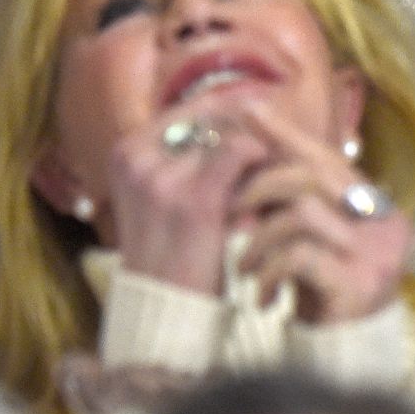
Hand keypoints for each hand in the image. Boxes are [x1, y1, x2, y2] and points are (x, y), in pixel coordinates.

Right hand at [108, 103, 271, 295]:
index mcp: (127, 151)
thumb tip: (245, 108)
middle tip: (288, 132)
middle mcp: (138, 157)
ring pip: (231, 131)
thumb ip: (191, 154)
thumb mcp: (166, 194)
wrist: (167, 307)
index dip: (237, 108)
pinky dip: (265, 158)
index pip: (194, 107)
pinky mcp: (194, 200)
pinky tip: (279, 174)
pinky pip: (241, 152)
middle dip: (254, 122)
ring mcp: (162, 177)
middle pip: (213, 114)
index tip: (271, 114)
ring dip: (263, 143)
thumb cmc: (176, 249)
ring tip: (286, 158)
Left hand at [232, 103, 410, 323]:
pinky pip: (299, 255)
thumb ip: (295, 198)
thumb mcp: (308, 238)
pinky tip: (261, 295)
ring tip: (244, 266)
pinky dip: (269, 270)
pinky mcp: (358, 284)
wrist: (340, 359)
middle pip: (313, 176)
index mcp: (376, 206)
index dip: (286, 134)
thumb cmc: (320, 294)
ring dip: (259, 238)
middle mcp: (385, 223)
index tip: (247, 111)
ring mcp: (376, 253)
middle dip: (260, 186)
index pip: (328, 157)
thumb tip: (254, 141)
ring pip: (301, 213)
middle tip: (229, 211)